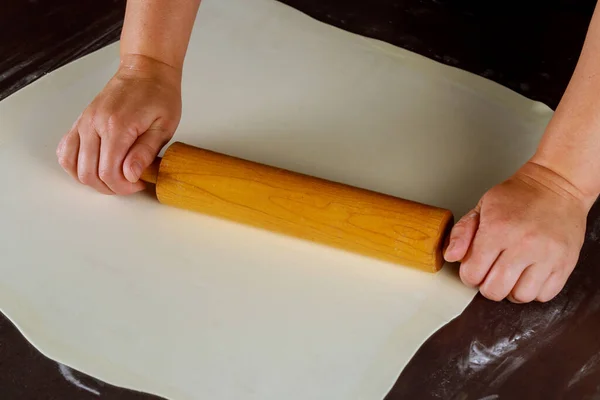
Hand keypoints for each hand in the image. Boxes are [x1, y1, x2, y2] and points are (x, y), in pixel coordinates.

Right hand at [56, 54, 181, 194]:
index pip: (108, 172)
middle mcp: (94, 125)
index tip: (139, 183)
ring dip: (91, 179)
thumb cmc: (159, 96)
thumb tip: (131, 175)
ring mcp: (84, 122)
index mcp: (118, 126)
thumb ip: (146, 152)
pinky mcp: (80, 121)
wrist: (146, 70)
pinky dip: (75, 165)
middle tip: (129, 183)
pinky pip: (65, 150)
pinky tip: (94, 167)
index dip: (123, 187)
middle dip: (110, 187)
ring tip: (113, 177)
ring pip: (72, 165)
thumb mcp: (164, 126)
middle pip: (88, 173)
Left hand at [444, 162, 594, 302]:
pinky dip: (535, 290)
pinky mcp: (565, 263)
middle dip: (487, 286)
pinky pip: (545, 294)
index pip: (473, 273)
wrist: (557, 185)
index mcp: (498, 230)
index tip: (474, 269)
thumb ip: (462, 232)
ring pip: (521, 296)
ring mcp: (547, 256)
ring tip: (511, 275)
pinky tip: (529, 275)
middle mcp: (523, 245)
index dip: (469, 275)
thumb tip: (451, 256)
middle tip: (491, 274)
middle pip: (495, 290)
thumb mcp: (482, 207)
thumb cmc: (518, 196)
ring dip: (512, 290)